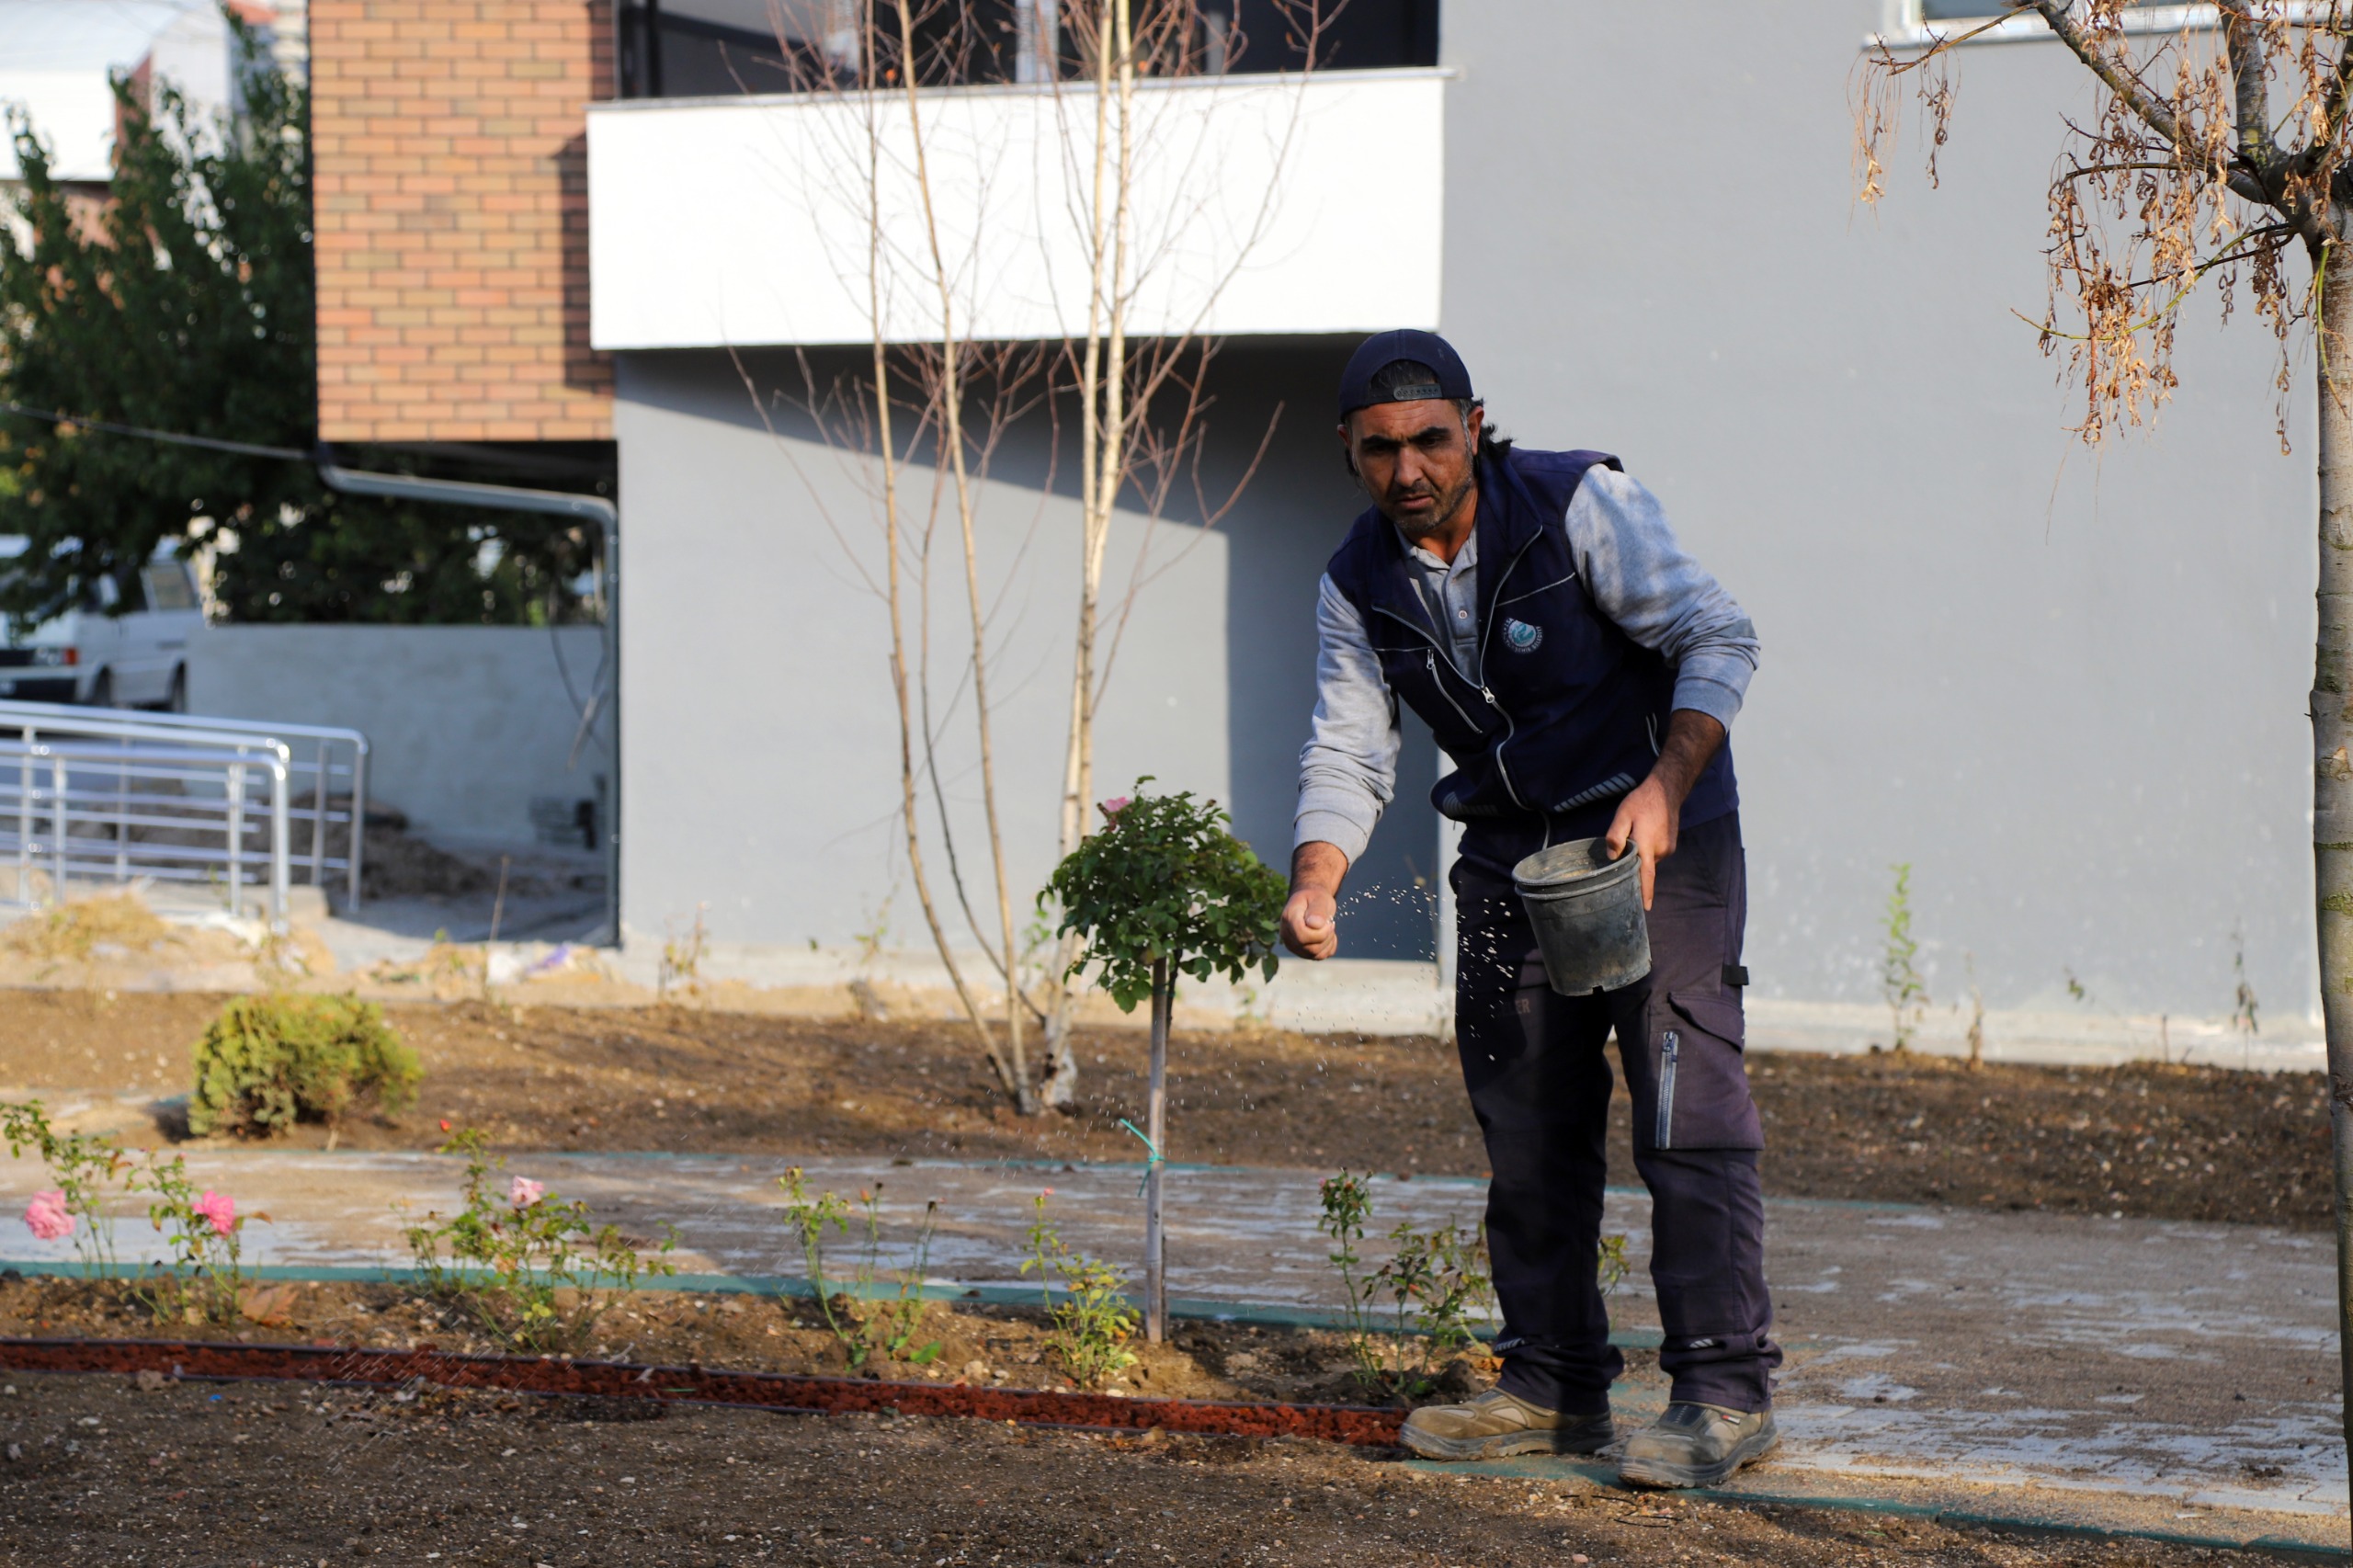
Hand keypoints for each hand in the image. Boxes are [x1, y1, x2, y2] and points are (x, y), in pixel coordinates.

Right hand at [1281, 885, 1338, 959]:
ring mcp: (1294, 946)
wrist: (1311, 902)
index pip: (1302, 936)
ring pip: (1315, 954)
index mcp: (1288, 919)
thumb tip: (1315, 924)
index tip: (1329, 921)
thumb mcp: (1319, 898)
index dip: (1320, 933)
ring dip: (1328, 941)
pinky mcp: (1302, 952)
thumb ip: (1317, 910)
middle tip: (1330, 922)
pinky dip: (1329, 947)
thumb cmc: (1315, 898)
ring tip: (1327, 927)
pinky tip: (1327, 935)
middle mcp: (1287, 935)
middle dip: (1326, 936)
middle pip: (1310, 948)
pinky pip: (1320, 957)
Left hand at [1604, 709, 1726, 909]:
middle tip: (1621, 857)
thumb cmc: (1642, 802)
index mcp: (1646, 846)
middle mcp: (1659, 851)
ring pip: (1647, 860)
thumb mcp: (1623, 815)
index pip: (1645, 876)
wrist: (1667, 790)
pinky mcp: (1670, 845)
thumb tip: (1612, 857)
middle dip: (1631, 867)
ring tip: (1632, 837)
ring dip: (1638, 856)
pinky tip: (1641, 835)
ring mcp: (1667, 849)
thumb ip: (1616, 836)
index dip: (1644, 893)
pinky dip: (1645, 850)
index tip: (1644, 909)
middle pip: (1642, 868)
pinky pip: (1653, 854)